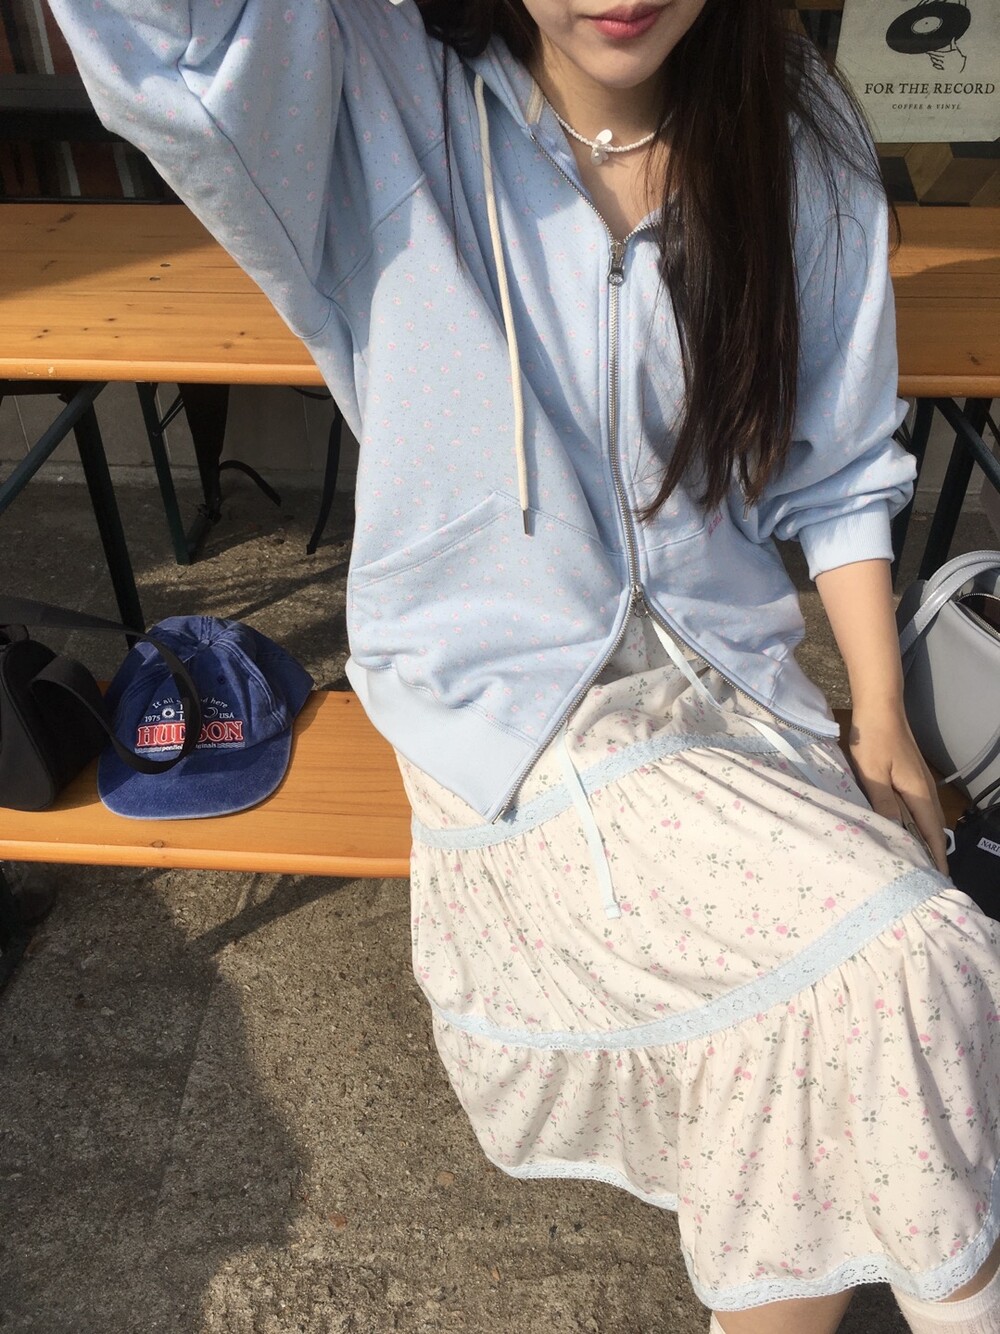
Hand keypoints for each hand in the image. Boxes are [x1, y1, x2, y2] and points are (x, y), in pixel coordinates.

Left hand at [847, 704, 949, 873]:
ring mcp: (919, 783)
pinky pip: (917, 808)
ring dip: (923, 839)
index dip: (935, 856)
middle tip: (922, 877)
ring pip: (925, 819)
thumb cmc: (874, 740)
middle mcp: (925, 791)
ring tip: (912, 860)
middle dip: (931, 852)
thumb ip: (883, 803)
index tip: (937, 878)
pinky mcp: (910, 777)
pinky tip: (902, 831)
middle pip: (933, 828)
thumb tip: (894, 833)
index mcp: (918, 793)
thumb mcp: (872, 774)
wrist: (880, 708)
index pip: (932, 832)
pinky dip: (915, 824)